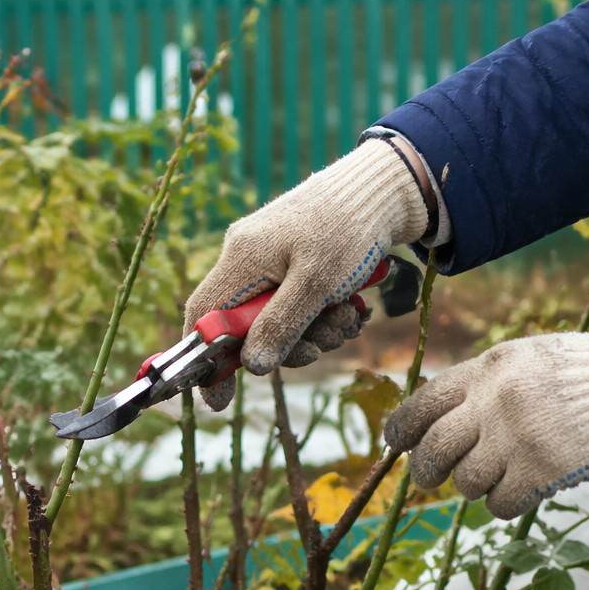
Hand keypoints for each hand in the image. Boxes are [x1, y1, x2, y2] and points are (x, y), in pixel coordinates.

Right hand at [184, 140, 428, 409]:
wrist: (384, 190)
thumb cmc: (350, 228)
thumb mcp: (318, 282)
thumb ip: (281, 324)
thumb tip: (251, 367)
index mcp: (243, 257)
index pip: (203, 316)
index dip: (204, 360)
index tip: (217, 399)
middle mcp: (248, 259)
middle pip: (246, 328)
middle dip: (286, 346)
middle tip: (321, 347)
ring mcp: (271, 263)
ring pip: (278, 322)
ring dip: (314, 333)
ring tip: (348, 317)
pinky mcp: (294, 266)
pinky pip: (298, 307)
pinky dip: (323, 317)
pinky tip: (349, 308)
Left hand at [383, 311, 588, 518]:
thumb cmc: (583, 371)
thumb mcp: (524, 359)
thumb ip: (481, 386)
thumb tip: (437, 422)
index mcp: (485, 370)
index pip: (422, 404)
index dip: (401, 431)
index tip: (398, 445)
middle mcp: (493, 403)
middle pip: (434, 450)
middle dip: (425, 471)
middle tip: (430, 478)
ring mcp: (516, 439)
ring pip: (465, 482)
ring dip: (476, 485)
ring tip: (501, 472)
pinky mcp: (542, 471)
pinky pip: (499, 504)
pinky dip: (506, 503)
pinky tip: (524, 488)